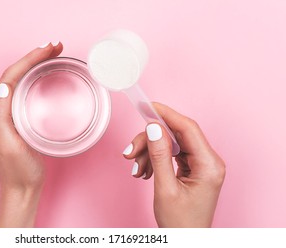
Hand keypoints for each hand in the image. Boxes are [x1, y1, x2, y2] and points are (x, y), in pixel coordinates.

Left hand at [0, 42, 62, 226]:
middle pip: (15, 74)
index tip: (48, 48)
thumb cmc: (19, 170)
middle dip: (34, 57)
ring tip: (52, 55)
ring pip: (19, 80)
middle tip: (54, 47)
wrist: (22, 188)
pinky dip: (36, 78)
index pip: (10, 76)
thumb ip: (2, 117)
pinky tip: (46, 76)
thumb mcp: (10, 145)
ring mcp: (7, 114)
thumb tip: (4, 88)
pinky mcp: (17, 119)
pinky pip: (24, 90)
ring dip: (35, 65)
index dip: (29, 59)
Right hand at [123, 102, 225, 226]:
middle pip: (176, 135)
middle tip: (130, 152)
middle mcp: (209, 161)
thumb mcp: (165, 188)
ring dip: (149, 152)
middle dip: (149, 140)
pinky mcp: (193, 168)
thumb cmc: (180, 223)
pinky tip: (144, 171)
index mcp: (209, 165)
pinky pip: (171, 153)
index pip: (188, 128)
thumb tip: (153, 127)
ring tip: (136, 169)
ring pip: (171, 143)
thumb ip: (159, 155)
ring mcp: (201, 164)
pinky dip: (155, 158)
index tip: (147, 105)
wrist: (185, 242)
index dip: (166, 113)